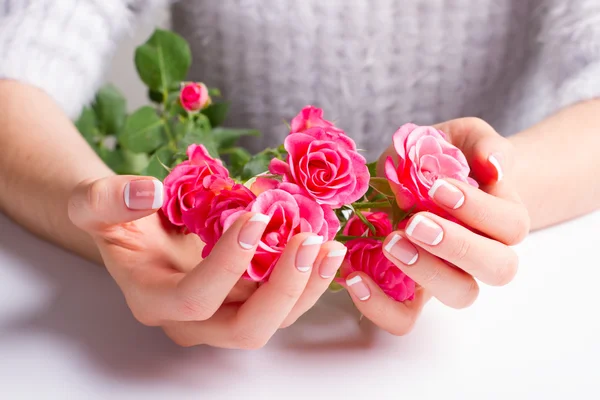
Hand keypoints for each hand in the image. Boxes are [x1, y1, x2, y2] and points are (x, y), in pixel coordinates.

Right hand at [68, 175, 344, 347]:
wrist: (134, 229)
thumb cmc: (117, 218)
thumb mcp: (95, 203)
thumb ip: (108, 199)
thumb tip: (150, 192)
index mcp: (152, 299)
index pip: (194, 298)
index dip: (228, 264)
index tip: (256, 217)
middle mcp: (190, 320)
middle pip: (244, 330)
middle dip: (283, 290)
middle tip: (308, 240)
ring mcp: (222, 314)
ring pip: (274, 321)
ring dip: (307, 287)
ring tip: (330, 246)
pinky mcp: (245, 301)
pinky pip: (283, 303)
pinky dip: (308, 280)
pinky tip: (327, 249)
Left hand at [345, 117, 529, 334]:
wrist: (421, 178)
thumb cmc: (445, 157)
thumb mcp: (462, 137)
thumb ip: (482, 143)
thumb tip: (493, 164)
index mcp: (502, 216)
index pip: (509, 225)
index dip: (477, 209)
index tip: (437, 187)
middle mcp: (483, 252)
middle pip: (497, 269)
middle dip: (457, 247)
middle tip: (416, 223)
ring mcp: (448, 275)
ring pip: (458, 295)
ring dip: (425, 273)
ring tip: (390, 242)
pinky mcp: (411, 292)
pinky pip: (405, 318)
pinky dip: (380, 307)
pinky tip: (356, 276)